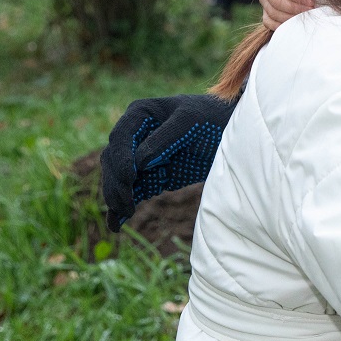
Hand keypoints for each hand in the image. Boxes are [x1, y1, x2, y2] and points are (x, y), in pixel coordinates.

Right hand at [100, 95, 234, 229]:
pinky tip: (115, 225)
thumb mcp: (191, 121)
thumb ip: (165, 138)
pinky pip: (129, 192)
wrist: (228, 133)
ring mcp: (138, 157)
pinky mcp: (147, 176)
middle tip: (127, 203)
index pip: (120, 137)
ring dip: (116, 197)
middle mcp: (133, 135)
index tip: (131, 177)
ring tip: (125, 214)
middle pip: (112, 160)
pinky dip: (120, 208)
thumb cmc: (211, 119)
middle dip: (117, 182)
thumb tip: (139, 162)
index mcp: (139, 114)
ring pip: (116, 178)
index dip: (122, 158)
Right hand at [259, 0, 316, 31]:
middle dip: (295, 8)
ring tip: (306, 16)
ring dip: (291, 17)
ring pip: (273, 12)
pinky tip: (295, 23)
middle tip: (310, 10)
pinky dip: (282, 24)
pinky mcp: (264, 10)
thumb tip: (311, 0)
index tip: (311, 1)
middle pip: (276, 0)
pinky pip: (268, 21)